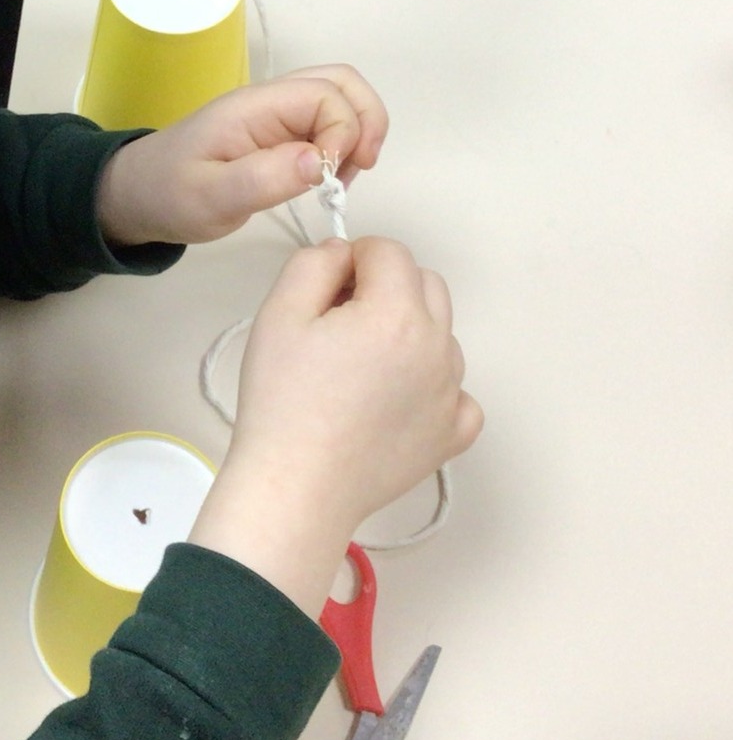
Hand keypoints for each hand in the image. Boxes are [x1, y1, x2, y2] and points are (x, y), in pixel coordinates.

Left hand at [95, 66, 387, 246]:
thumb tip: (320, 161)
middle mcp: (270, 101)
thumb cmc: (169, 195)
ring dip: (358, 133)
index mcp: (253, 106)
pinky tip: (329, 180)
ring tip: (343, 180)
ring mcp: (275, 115)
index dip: (342, 132)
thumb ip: (264, 179)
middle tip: (358, 170)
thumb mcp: (210, 198)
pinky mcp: (278, 134)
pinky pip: (325, 123)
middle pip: (341, 82)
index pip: (324, 94)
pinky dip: (343, 145)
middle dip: (366, 121)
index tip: (328, 179)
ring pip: (339, 99)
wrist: (138, 195)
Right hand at [190, 237, 482, 616]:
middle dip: (386, 287)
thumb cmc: (283, 401)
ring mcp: (452, 394)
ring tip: (360, 368)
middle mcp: (437, 347)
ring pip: (441, 334)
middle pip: (425, 284)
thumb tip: (344, 254)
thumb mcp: (281, 312)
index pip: (388, 251)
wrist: (296, 487)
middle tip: (339, 323)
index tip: (325, 292)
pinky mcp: (453, 434)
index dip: (352, 259)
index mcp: (398, 312)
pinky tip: (396, 401)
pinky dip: (433, 386)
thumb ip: (315, 263)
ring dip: (408, 332)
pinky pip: (459, 392)